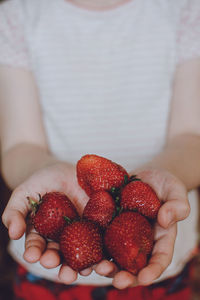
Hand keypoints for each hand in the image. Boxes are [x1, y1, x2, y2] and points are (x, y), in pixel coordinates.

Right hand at [2, 161, 95, 282]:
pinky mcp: (97, 225)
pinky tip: (106, 260)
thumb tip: (13, 233)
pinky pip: (101, 240)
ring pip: (83, 254)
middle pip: (61, 256)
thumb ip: (15, 211)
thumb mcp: (24, 193)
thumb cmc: (41, 180)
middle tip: (65, 274)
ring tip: (88, 271)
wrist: (65, 169)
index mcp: (42, 234)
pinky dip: (104, 252)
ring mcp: (81, 232)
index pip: (37, 247)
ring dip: (86, 266)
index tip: (33, 256)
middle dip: (63, 267)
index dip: (35, 252)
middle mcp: (61, 238)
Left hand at [93, 168, 189, 288]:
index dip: (153, 270)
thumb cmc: (163, 184)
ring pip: (115, 256)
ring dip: (107, 267)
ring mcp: (123, 235)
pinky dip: (92, 247)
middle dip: (127, 276)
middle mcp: (140, 241)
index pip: (160, 258)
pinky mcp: (108, 225)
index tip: (144, 278)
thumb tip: (165, 220)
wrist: (144, 177)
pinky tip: (83, 250)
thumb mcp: (175, 190)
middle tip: (118, 281)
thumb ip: (177, 205)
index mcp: (160, 237)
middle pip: (134, 265)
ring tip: (99, 268)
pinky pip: (100, 238)